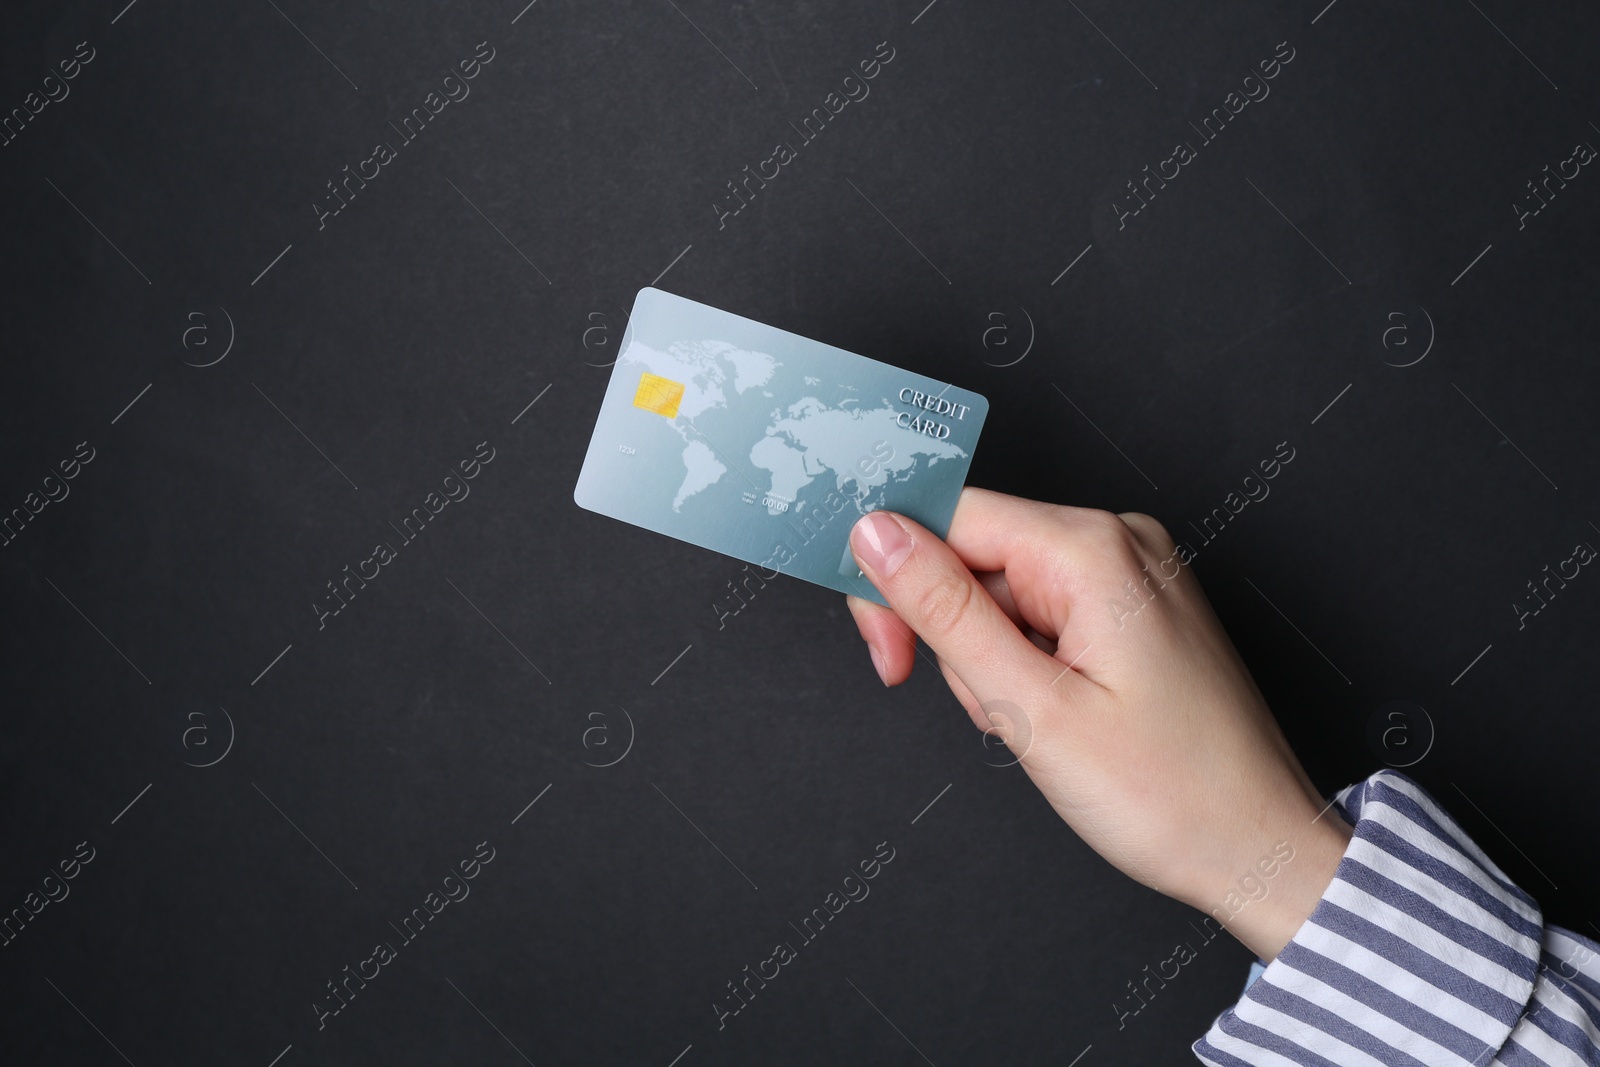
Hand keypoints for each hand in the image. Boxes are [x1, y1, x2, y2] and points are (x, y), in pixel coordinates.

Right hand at [845, 488, 1350, 959]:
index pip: (949, 518)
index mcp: (1093, 550)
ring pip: (1005, 593)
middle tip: (989, 710)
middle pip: (975, 555)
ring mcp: (1133, 573)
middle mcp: (1118, 541)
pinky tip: (1060, 714)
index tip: (889, 652)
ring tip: (1041, 725)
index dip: (898, 582)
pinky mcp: (1136, 608)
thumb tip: (874, 534)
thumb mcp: (1031, 708)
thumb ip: (944, 611)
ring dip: (996, 663)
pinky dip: (1031, 666)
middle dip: (956, 637)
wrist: (1260, 850)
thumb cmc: (1171, 795)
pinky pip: (1046, 614)